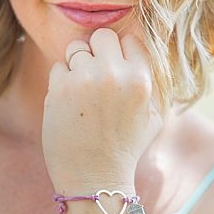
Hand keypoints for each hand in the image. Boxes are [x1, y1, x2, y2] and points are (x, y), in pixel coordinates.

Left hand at [43, 28, 161, 193]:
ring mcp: (85, 79)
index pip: (130, 39)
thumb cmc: (126, 148)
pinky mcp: (60, 88)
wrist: (95, 177)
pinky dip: (62, 81)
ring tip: (83, 92)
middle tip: (96, 76)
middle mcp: (115, 74)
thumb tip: (143, 55)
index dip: (122, 53)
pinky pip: (59, 67)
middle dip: (98, 51)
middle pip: (102, 36)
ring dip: (78, 65)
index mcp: (141, 79)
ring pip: (77, 48)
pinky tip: (70, 104)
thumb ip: (152, 83)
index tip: (117, 71)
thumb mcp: (154, 116)